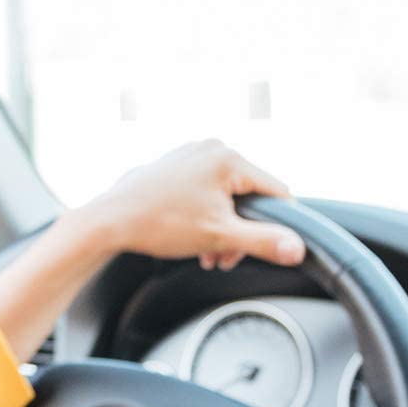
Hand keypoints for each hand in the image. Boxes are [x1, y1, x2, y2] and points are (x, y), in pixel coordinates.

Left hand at [78, 139, 305, 270]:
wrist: (109, 221)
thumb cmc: (159, 223)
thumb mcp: (219, 236)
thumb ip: (263, 242)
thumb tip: (298, 249)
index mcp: (228, 158)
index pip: (277, 192)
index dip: (276, 225)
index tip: (262, 248)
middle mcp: (211, 149)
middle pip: (249, 196)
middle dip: (240, 232)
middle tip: (223, 257)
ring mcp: (191, 154)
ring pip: (226, 197)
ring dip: (222, 229)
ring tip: (207, 252)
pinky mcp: (176, 165)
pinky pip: (206, 191)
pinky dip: (205, 216)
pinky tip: (194, 238)